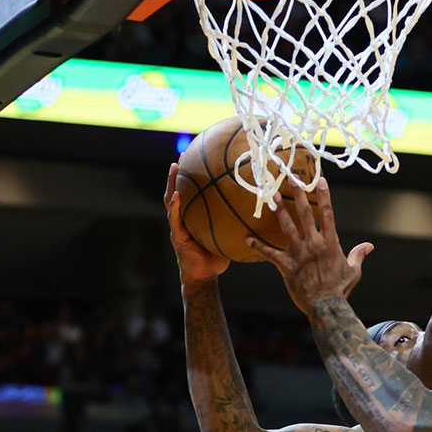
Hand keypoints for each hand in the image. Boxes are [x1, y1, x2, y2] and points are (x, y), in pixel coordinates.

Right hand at [165, 162, 229, 289]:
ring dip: (172, 183)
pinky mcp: (177, 235)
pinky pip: (175, 218)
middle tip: (182, 155)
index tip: (196, 159)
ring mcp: (178, 226)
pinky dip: (175, 206)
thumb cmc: (218, 256)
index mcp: (194, 216)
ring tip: (174, 167)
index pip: (192, 193)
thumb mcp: (228, 235)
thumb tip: (260, 208)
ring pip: (171, 200)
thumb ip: (236, 222)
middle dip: (178, 173)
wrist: (205, 276)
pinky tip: (177, 195)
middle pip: (179, 190)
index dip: (192, 177)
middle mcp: (184, 218)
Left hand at [248, 178, 373, 316]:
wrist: (325, 306)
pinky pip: (270, 253)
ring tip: (273, 196)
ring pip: (287, 227)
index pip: (327, 213)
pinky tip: (247, 239)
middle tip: (291, 179)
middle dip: (298, 194)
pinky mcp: (286, 265)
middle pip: (304, 213)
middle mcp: (313, 243)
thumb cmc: (340, 289)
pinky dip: (258, 246)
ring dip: (280, 210)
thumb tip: (370, 246)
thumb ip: (358, 254)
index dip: (324, 195)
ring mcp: (298, 253)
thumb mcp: (353, 270)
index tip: (320, 179)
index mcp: (330, 242)